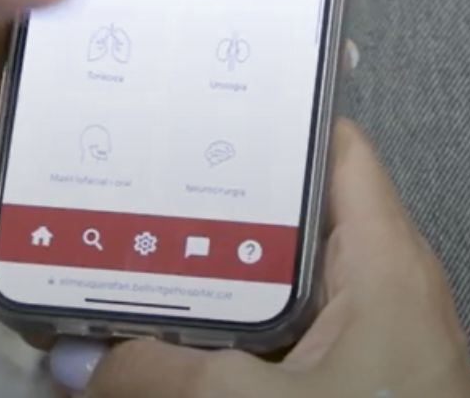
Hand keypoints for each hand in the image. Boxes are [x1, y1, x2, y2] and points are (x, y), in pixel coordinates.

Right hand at [68, 120, 469, 397]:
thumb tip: (83, 360)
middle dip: (203, 212)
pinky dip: (216, 346)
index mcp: (386, 259)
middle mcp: (379, 291)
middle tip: (124, 188)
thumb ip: (162, 374)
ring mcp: (361, 349)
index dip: (266, 118)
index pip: (333, 148)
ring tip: (119, 264)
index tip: (188, 101)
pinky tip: (154, 353)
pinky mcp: (341, 393)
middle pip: (286, 221)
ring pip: (269, 294)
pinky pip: (272, 352)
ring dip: (200, 288)